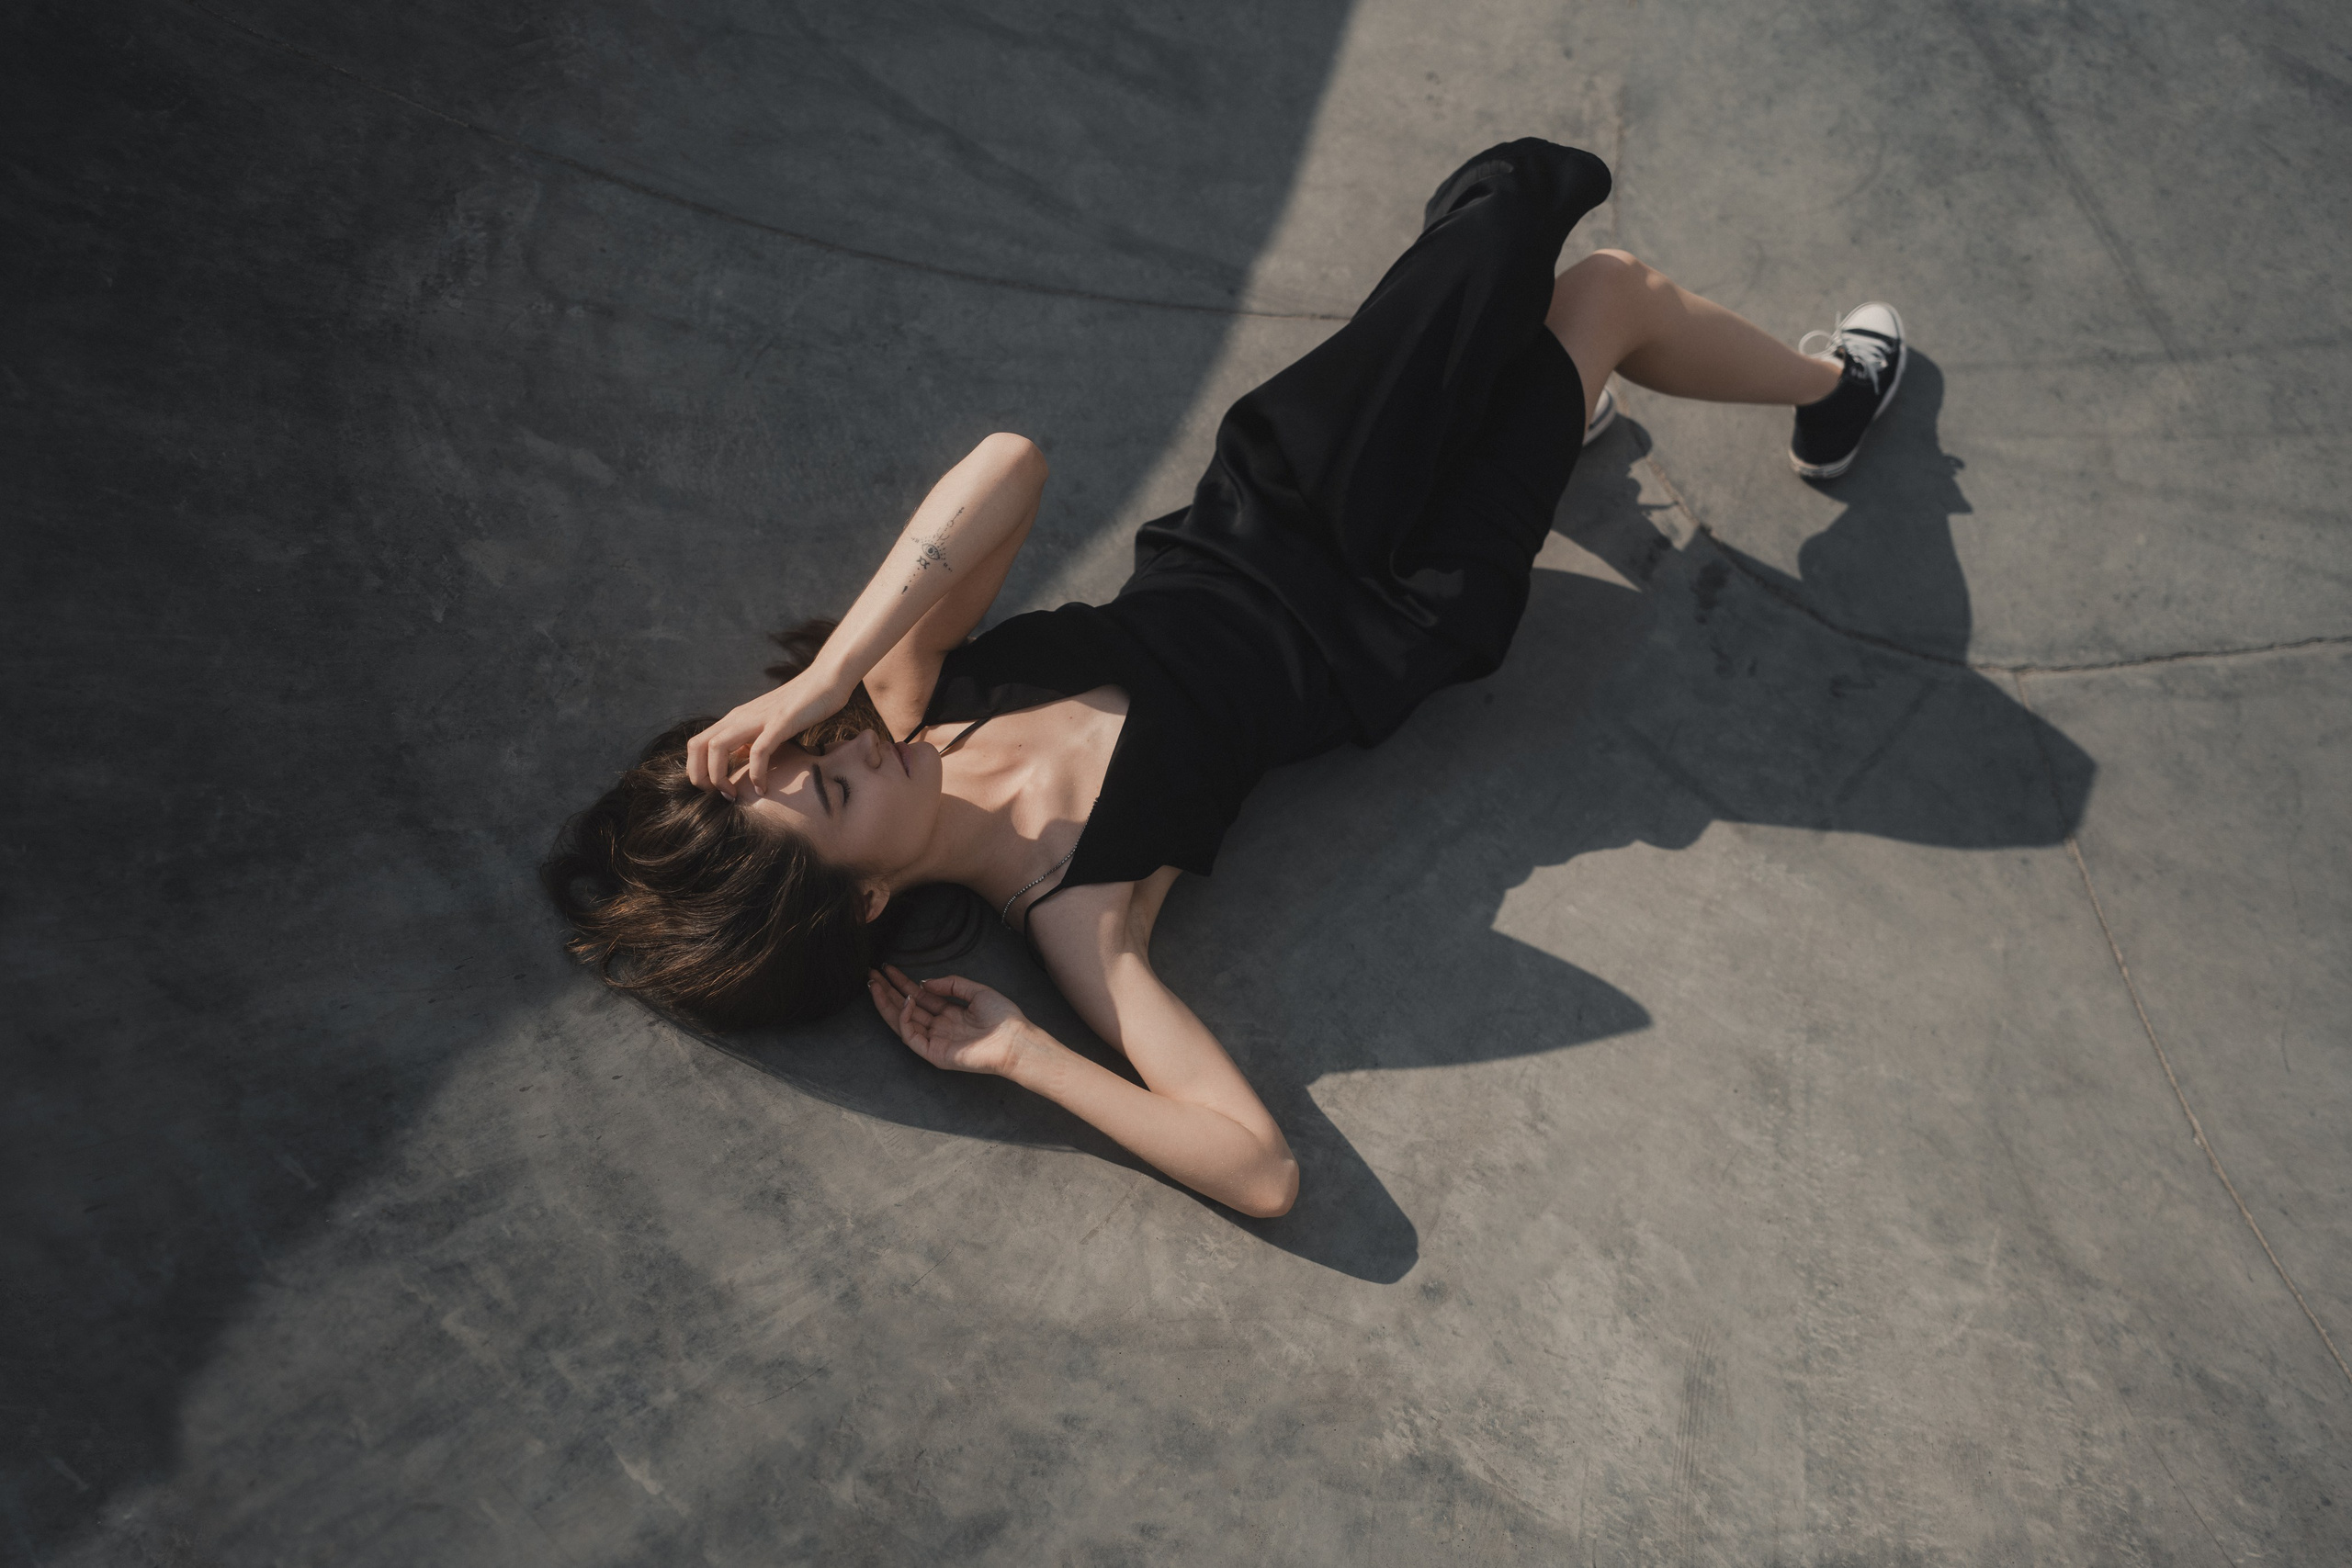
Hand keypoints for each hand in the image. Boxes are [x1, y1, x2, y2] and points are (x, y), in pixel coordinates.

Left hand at [685, 671, 846, 798]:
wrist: (826, 679)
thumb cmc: (802, 705)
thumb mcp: (768, 724)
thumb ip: (752, 739)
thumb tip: (740, 758)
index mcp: (735, 718)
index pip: (697, 744)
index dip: (697, 770)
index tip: (715, 789)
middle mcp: (740, 717)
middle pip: (698, 746)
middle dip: (700, 777)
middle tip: (719, 795)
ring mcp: (758, 718)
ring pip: (718, 747)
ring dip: (720, 777)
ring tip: (734, 795)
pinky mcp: (780, 722)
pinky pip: (758, 751)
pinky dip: (756, 774)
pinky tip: (763, 788)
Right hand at [868, 966, 1036, 1076]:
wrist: (1015, 1041)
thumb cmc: (1002, 1018)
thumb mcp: (976, 992)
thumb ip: (951, 984)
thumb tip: (925, 982)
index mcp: (949, 1014)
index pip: (919, 997)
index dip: (903, 983)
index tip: (888, 968)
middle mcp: (939, 1027)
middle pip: (906, 1008)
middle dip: (887, 991)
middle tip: (872, 975)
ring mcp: (934, 1041)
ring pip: (902, 1021)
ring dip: (887, 1003)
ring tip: (875, 984)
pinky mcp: (933, 1053)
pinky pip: (911, 1035)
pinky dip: (905, 1018)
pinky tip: (906, 1000)